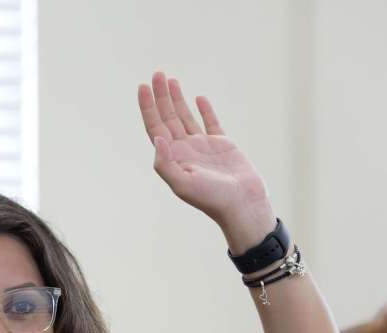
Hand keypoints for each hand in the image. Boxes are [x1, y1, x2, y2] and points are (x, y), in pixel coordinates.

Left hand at [138, 71, 276, 253]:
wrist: (243, 204)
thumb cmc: (212, 199)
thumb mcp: (182, 184)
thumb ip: (165, 163)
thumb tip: (157, 138)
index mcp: (173, 158)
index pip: (156, 127)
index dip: (148, 107)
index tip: (143, 86)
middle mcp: (185, 150)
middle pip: (168, 117)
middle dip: (161, 96)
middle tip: (157, 73)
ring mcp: (203, 147)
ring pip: (186, 116)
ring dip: (177, 98)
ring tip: (170, 80)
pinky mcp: (223, 145)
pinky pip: (211, 122)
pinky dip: (205, 110)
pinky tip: (199, 98)